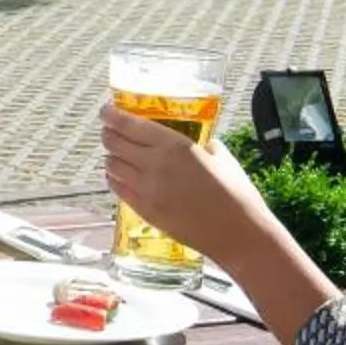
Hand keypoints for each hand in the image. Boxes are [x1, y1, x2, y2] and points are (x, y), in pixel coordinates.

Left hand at [98, 101, 262, 263]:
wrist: (239, 234)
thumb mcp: (221, 156)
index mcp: (174, 146)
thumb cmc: (236, 192)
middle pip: (114, 143)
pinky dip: (115, 179)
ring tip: (117, 153)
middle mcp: (154, 165)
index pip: (129, 125)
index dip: (111, 115)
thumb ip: (202, 144)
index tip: (106, 110)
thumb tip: (197, 142)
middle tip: (111, 130)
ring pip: (111, 166)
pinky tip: (120, 175)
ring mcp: (147, 190)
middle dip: (108, 133)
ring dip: (111, 156)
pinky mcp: (145, 212)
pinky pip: (118, 189)